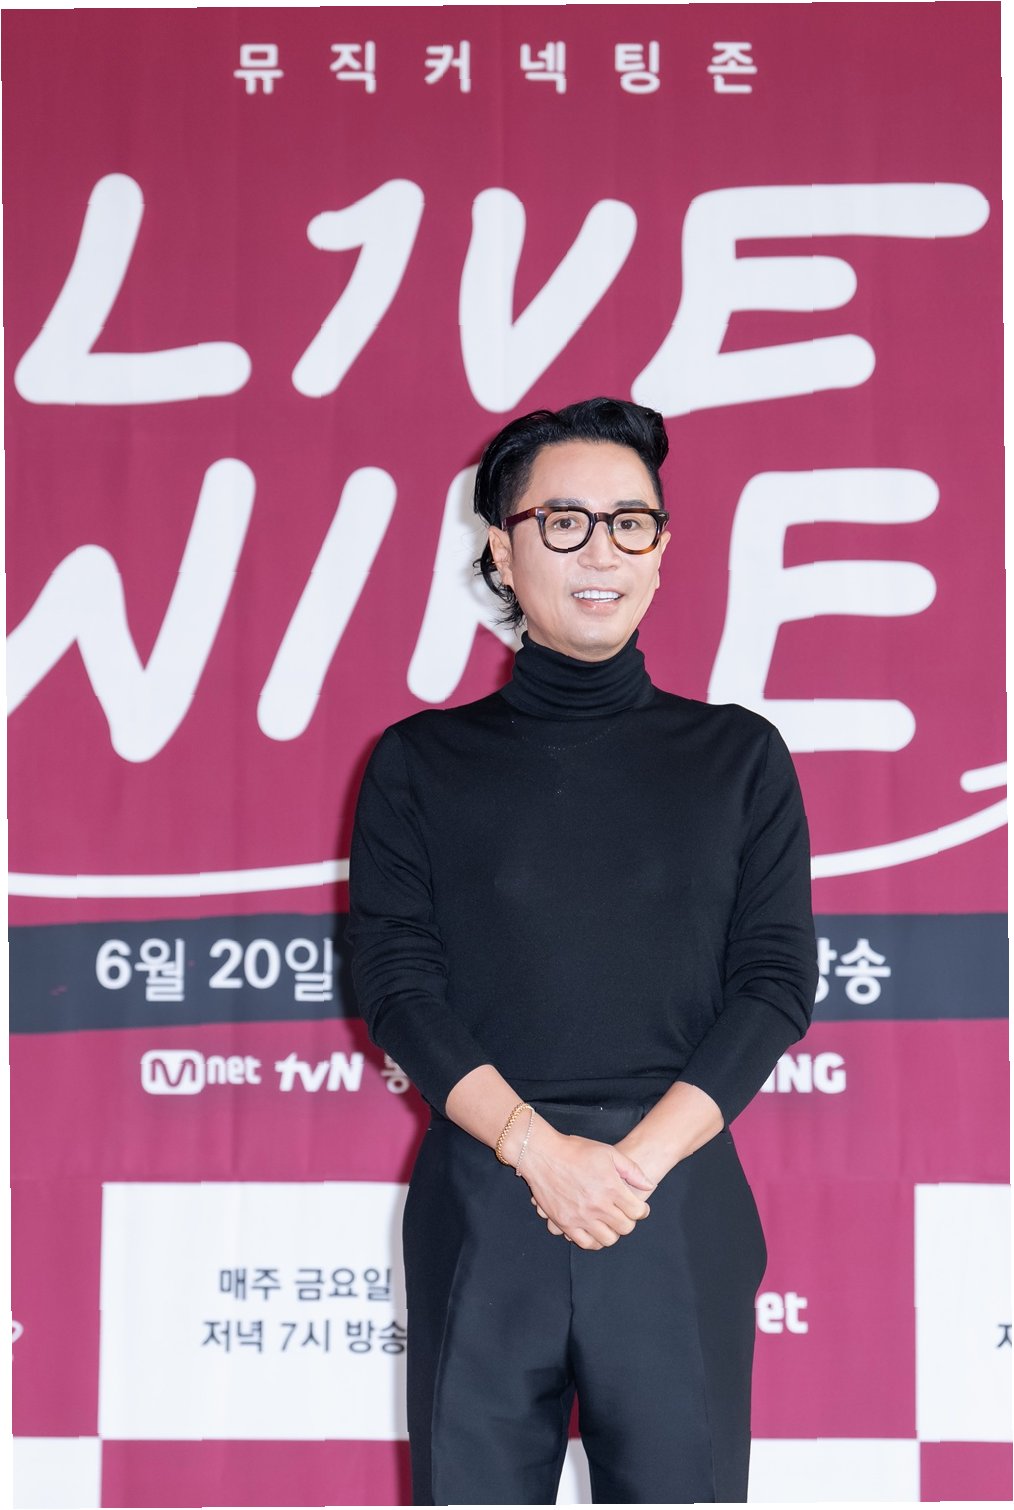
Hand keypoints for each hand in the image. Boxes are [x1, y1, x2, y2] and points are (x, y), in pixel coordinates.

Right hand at [516, 1123, 653, 1250]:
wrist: (543, 1154)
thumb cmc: (576, 1150)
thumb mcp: (608, 1152)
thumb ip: (632, 1170)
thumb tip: (649, 1185)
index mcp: (611, 1187)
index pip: (637, 1212)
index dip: (642, 1211)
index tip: (639, 1208)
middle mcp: (598, 1205)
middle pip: (625, 1228)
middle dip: (629, 1221)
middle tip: (623, 1214)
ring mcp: (581, 1216)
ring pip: (608, 1239)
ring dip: (612, 1232)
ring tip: (609, 1222)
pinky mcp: (565, 1223)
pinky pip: (586, 1243)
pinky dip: (594, 1240)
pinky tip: (594, 1230)